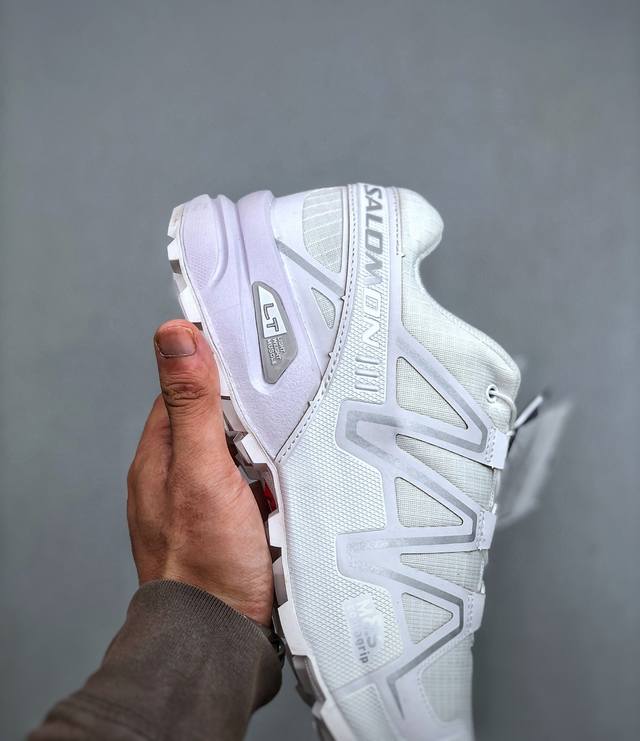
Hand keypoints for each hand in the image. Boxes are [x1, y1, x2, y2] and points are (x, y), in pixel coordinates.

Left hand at [127, 320, 273, 625]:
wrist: (221, 639)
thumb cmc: (205, 563)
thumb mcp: (201, 470)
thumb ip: (191, 404)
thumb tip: (174, 335)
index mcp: (160, 454)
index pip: (186, 387)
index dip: (217, 368)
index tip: (250, 353)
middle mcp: (177, 475)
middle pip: (217, 419)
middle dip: (250, 413)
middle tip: (280, 410)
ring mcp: (203, 501)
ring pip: (239, 452)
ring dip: (264, 449)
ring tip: (286, 453)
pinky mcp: (229, 523)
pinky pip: (253, 484)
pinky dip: (271, 480)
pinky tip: (287, 485)